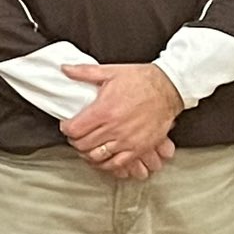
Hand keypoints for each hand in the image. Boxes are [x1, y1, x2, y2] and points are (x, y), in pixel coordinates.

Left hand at [61, 63, 183, 180]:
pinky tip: (102, 158)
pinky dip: (106, 164)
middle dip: (74, 141)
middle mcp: (114, 128)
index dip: (66, 129)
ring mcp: (127, 141)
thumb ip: (84, 72)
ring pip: (97, 157)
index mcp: (104, 110)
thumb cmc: (142, 79)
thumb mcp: (111, 71)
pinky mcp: (139, 148)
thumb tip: (65, 68)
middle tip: (75, 136)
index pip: (74, 129)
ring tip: (86, 146)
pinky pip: (117, 164)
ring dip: (87, 153)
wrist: (169, 88)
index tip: (67, 125)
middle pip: (82, 145)